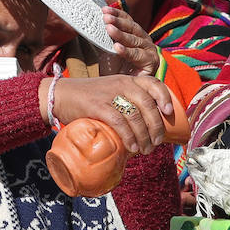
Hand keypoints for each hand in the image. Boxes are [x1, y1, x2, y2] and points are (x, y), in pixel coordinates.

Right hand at [44, 74, 174, 153]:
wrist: (60, 95)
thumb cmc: (89, 99)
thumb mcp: (112, 92)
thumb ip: (128, 102)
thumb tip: (148, 128)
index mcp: (128, 80)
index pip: (153, 84)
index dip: (165, 98)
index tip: (169, 113)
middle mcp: (122, 84)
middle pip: (148, 104)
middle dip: (156, 126)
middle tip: (157, 142)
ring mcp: (110, 94)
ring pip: (136, 116)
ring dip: (144, 136)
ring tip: (146, 149)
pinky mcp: (98, 106)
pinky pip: (119, 122)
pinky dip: (128, 136)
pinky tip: (132, 147)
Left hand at [96, 6, 160, 76]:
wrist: (122, 92)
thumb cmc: (115, 70)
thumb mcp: (106, 50)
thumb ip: (104, 37)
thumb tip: (92, 21)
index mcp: (136, 35)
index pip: (128, 20)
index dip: (117, 14)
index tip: (104, 10)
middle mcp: (145, 41)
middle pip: (132, 28)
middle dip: (118, 22)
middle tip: (106, 17)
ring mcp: (150, 51)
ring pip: (135, 40)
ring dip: (122, 34)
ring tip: (109, 29)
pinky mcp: (152, 63)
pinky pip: (138, 56)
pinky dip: (127, 51)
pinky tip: (116, 47)